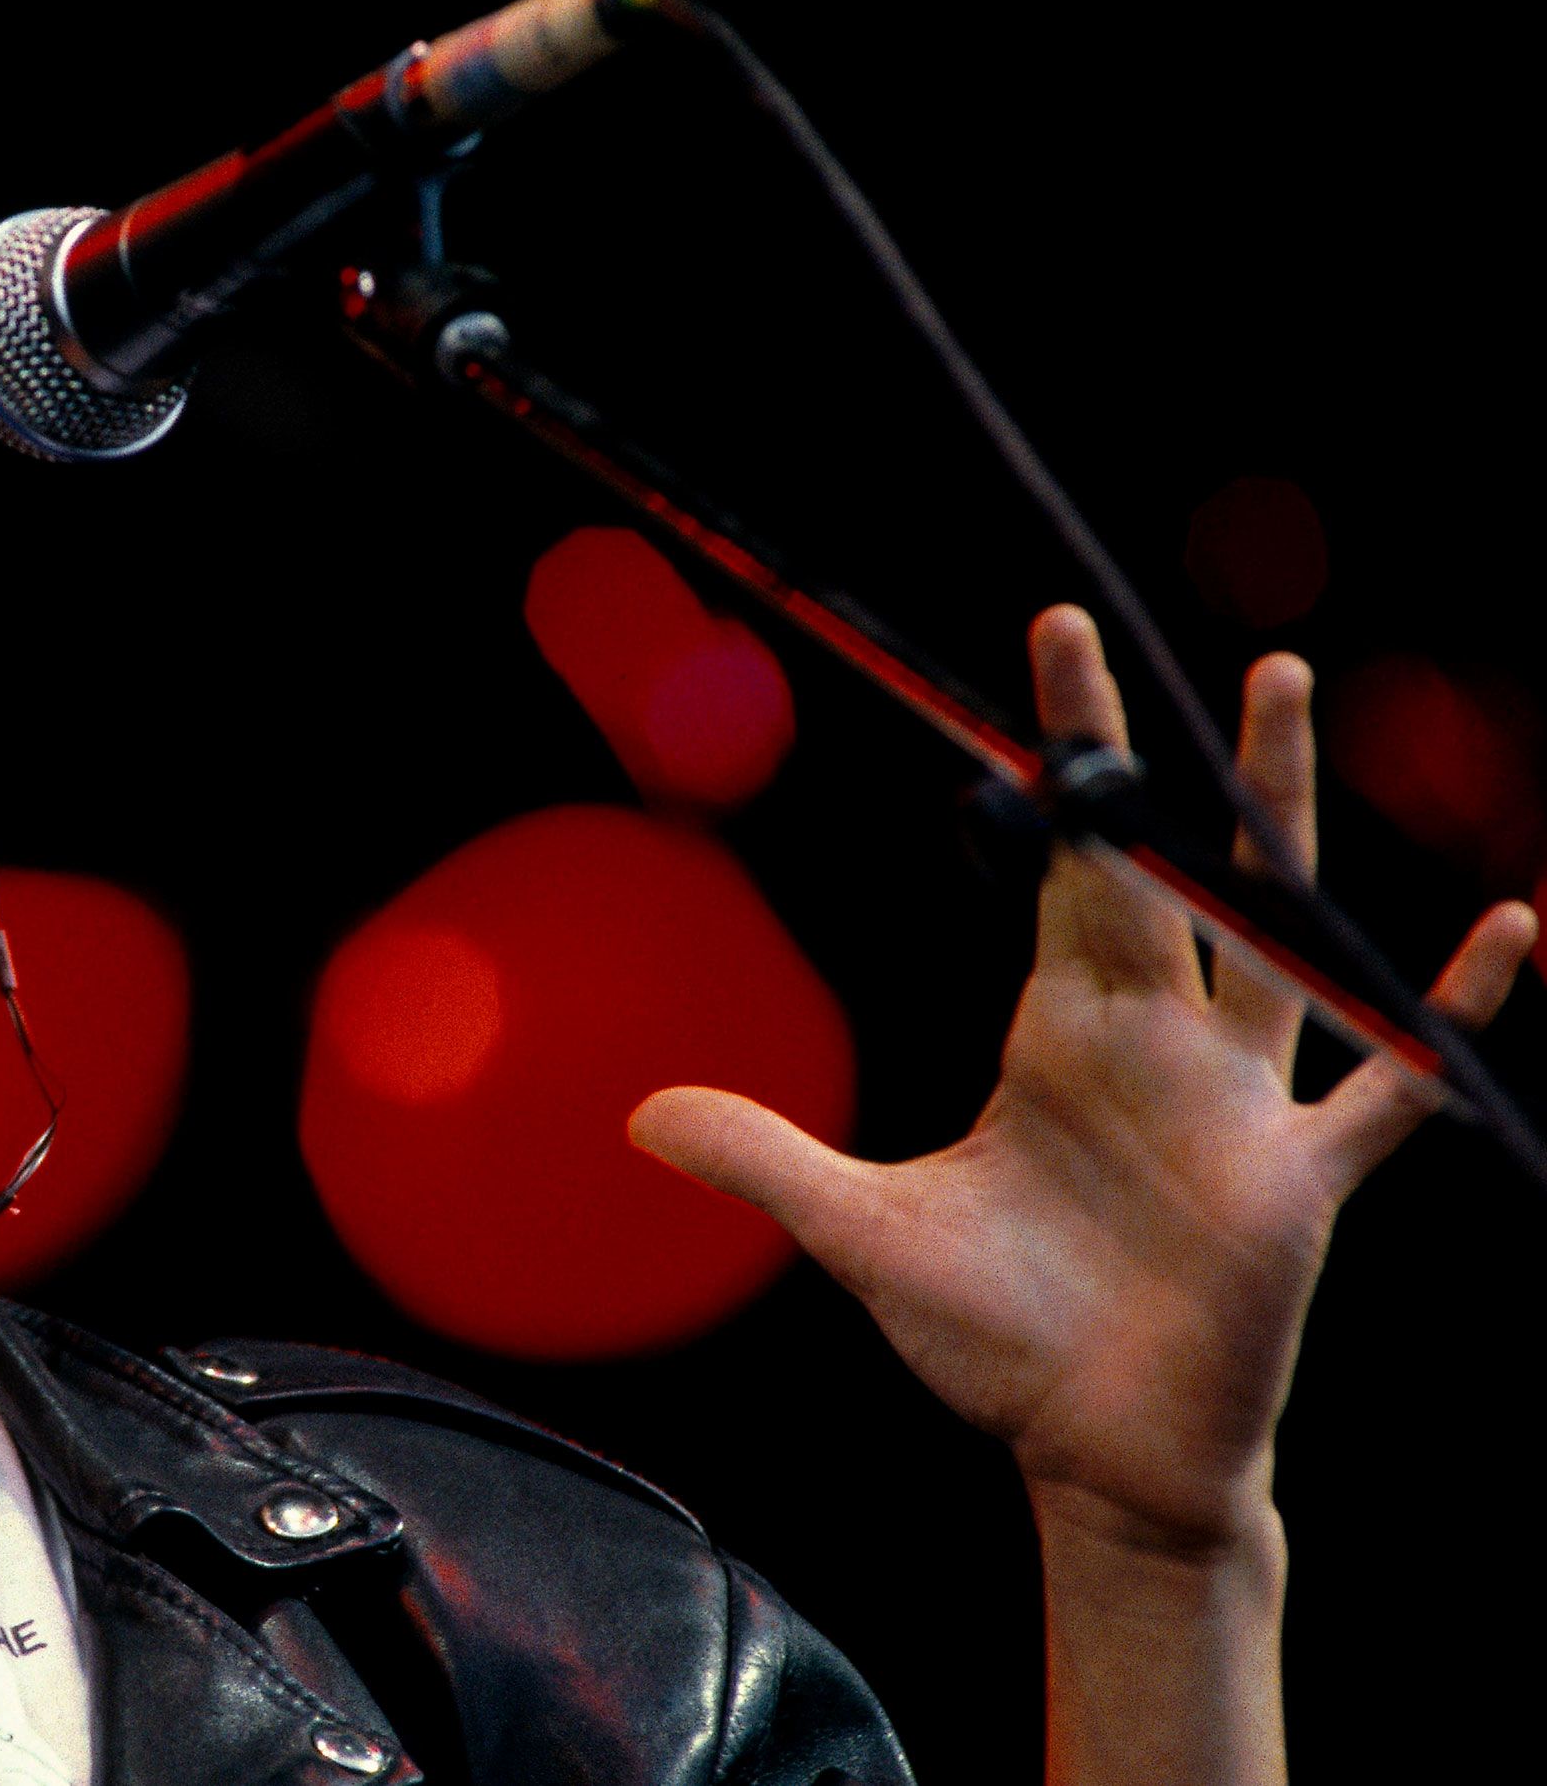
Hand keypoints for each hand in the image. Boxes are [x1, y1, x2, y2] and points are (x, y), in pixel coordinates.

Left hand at [632, 605, 1533, 1552]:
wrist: (1092, 1452)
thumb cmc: (992, 1337)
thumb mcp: (863, 1235)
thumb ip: (764, 1164)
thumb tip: (634, 1116)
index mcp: (1058, 1031)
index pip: (1059, 869)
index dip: (1055, 767)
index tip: (1044, 656)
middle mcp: (1154, 1042)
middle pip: (1162, 869)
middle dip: (1160, 760)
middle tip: (1170, 641)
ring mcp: (1238, 1103)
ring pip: (1276, 931)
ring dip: (1281, 819)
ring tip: (1288, 690)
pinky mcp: (1301, 1181)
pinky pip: (1392, 1083)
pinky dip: (1448, 1011)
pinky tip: (1506, 931)